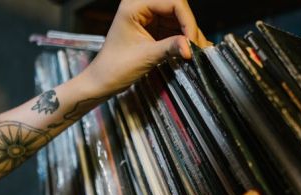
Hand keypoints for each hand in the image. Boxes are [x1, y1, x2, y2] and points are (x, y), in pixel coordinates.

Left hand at [82, 0, 211, 95]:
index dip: (187, 20)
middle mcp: (141, 6)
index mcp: (134, 5)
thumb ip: (170, 48)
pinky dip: (183, 39)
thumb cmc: (114, 67)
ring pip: (179, 19)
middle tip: (197, 47)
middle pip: (178, 8)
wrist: (103, 81)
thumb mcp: (145, 56)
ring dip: (189, 34)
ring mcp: (148, 17)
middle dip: (189, 27)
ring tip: (196, 51)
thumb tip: (191, 46)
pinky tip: (190, 50)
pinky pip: (175, 28)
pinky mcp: (153, 29)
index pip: (173, 2)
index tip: (192, 40)